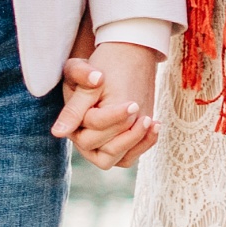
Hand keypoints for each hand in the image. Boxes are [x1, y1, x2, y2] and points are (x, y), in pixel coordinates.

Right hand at [51, 38, 162, 169]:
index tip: (132, 105)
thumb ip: (81, 74)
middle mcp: (82, 140)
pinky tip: (155, 126)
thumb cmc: (92, 71)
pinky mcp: (116, 151)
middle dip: (123, 128)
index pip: (92, 125)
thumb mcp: (82, 68)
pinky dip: (143, 145)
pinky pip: (129, 158)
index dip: (112, 117)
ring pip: (115, 158)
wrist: (110, 73)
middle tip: (139, 108)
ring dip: (134, 141)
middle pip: (102, 145)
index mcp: (70, 122)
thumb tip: (94, 79)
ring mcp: (99, 148)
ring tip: (149, 120)